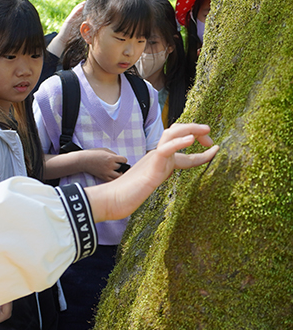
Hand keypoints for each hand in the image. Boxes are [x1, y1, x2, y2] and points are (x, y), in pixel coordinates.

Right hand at [47, 2, 84, 57]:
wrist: (63, 40)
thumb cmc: (70, 37)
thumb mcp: (77, 30)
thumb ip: (82, 27)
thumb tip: (89, 25)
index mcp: (74, 20)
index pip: (80, 12)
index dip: (84, 7)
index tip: (90, 4)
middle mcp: (71, 18)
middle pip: (77, 9)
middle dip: (83, 4)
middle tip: (89, 0)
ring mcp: (69, 19)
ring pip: (75, 10)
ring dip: (80, 5)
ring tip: (86, 1)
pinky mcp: (68, 21)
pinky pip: (73, 14)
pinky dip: (77, 10)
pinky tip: (81, 7)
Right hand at [79, 147, 127, 181]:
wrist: (84, 160)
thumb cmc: (93, 154)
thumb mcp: (104, 150)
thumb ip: (113, 154)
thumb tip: (118, 159)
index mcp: (111, 157)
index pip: (124, 160)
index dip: (123, 160)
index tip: (121, 160)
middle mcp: (110, 165)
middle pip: (122, 168)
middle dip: (122, 166)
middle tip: (120, 166)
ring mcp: (107, 172)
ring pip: (119, 176)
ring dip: (119, 173)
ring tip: (117, 171)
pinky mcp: (103, 177)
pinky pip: (112, 180)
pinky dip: (114, 178)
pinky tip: (113, 175)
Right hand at [84, 123, 217, 222]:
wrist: (113, 200)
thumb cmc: (126, 196)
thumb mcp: (148, 187)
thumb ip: (154, 181)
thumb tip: (156, 184)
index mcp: (158, 162)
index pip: (183, 152)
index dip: (202, 151)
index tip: (216, 148)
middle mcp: (157, 156)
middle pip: (178, 133)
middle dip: (197, 132)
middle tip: (211, 142)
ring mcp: (154, 159)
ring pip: (172, 134)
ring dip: (190, 129)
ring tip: (206, 130)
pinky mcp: (151, 165)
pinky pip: (166, 149)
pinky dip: (179, 142)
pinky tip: (191, 140)